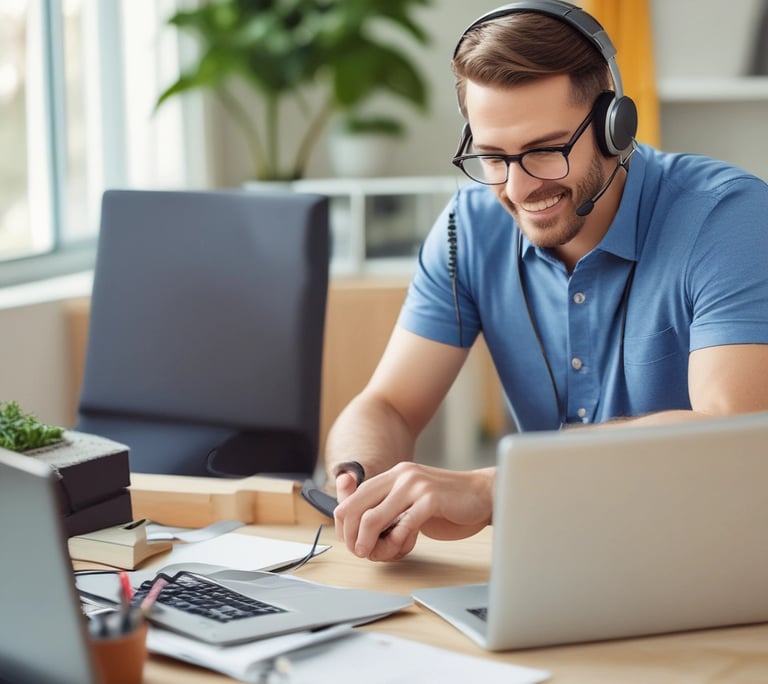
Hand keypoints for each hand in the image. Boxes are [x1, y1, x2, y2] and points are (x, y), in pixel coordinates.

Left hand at [334, 462, 493, 561]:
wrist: (484, 495)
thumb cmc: (448, 505)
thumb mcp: (412, 503)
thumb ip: (388, 510)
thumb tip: (357, 531)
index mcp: (393, 474)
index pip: (351, 498)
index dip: (346, 525)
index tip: (354, 544)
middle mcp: (400, 475)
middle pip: (354, 507)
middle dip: (352, 537)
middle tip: (362, 554)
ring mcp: (415, 485)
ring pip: (372, 519)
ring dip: (370, 544)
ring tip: (379, 554)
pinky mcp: (430, 499)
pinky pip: (401, 527)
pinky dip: (397, 544)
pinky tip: (406, 548)